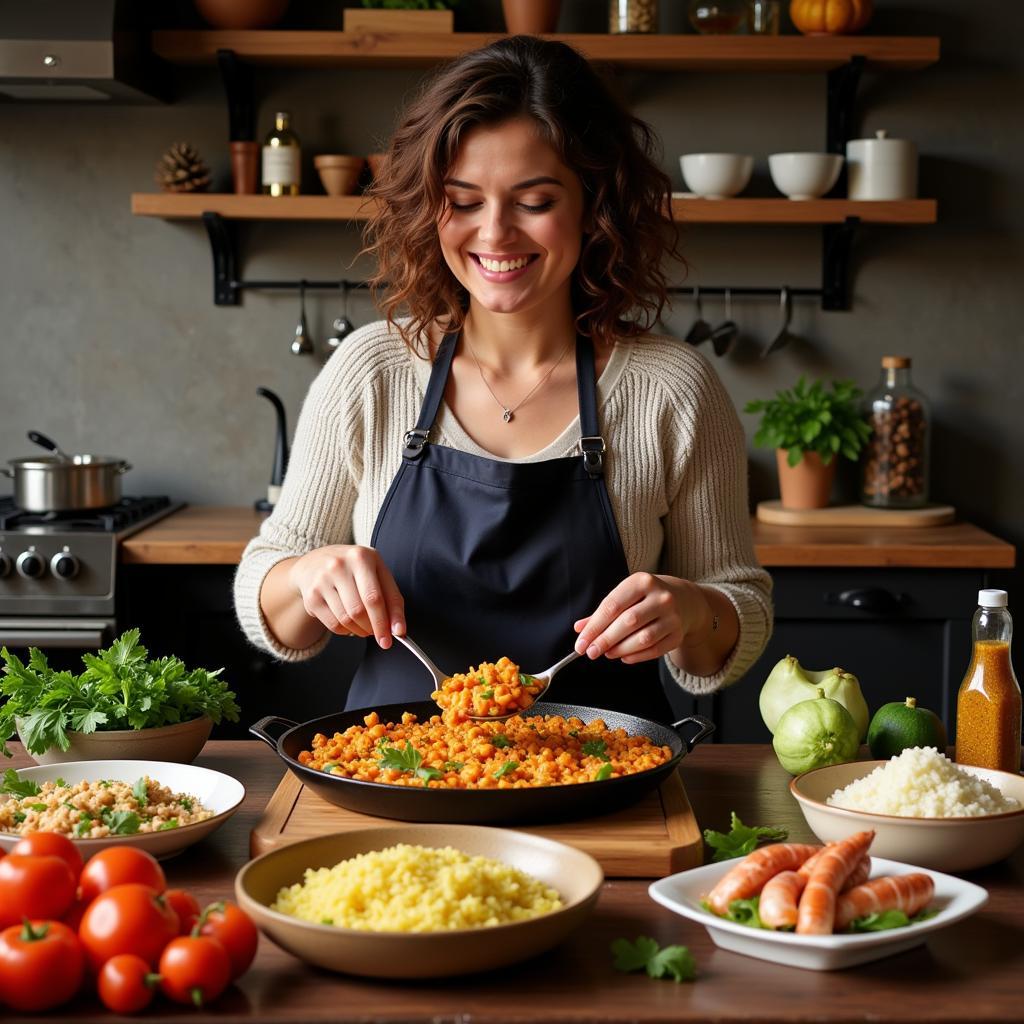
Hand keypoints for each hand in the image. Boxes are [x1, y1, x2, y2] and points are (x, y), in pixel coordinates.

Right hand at [288, 545, 405, 648]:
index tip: (395, 636)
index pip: (375, 597)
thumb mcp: (377, 572)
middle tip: (380, 635)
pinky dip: (346, 630)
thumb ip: (391, 598)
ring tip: (365, 625)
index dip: (385, 621)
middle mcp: (339, 566)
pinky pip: (334, 624)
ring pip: (346, 620)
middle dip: (374, 628)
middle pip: (359, 611)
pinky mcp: (311, 596)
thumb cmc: (354, 569)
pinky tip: (350, 622)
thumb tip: (398, 629)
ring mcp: (322, 581)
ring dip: (361, 630)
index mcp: (361, 557)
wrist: (316, 562)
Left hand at [573, 573, 711, 665]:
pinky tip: (623, 656)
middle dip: (605, 639)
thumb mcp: (626, 596)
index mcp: (642, 582)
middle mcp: (660, 597)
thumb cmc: (646, 598)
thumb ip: (602, 612)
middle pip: (628, 622)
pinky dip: (636, 656)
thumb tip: (580, 628)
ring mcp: (672, 616)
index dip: (594, 627)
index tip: (581, 643)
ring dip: (621, 649)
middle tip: (591, 652)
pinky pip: (655, 650)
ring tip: (607, 653)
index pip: (613, 606)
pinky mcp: (678, 635)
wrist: (685, 600)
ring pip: (643, 638)